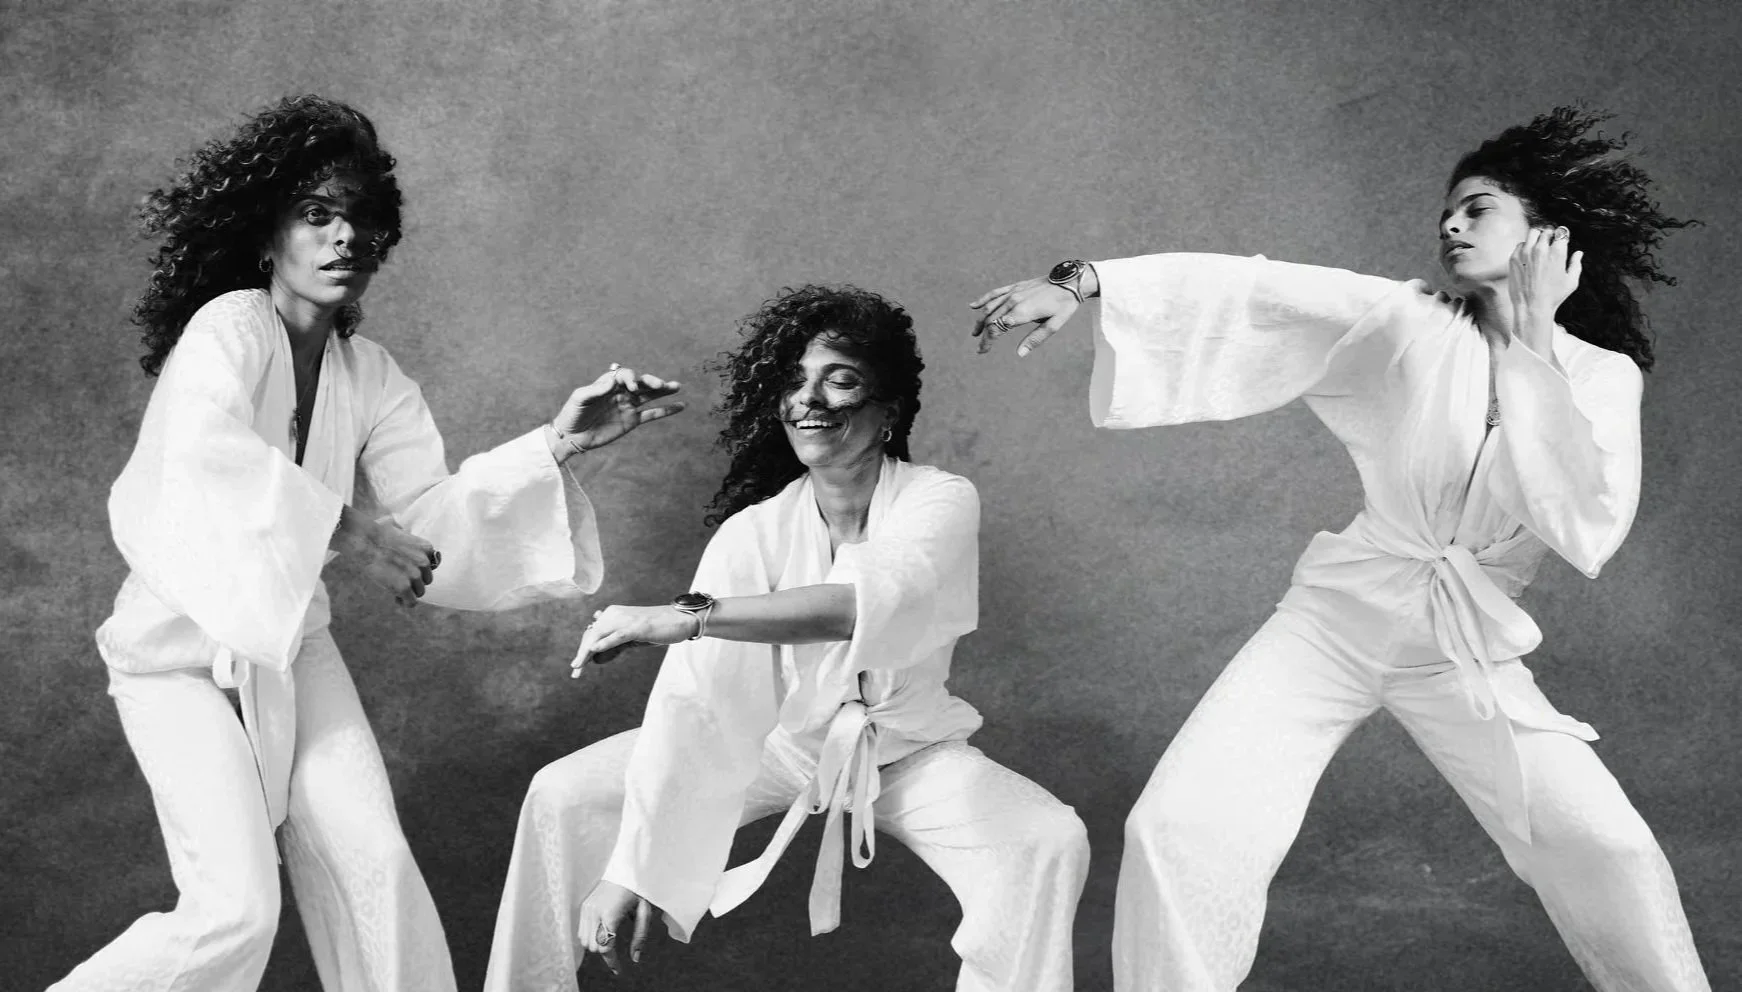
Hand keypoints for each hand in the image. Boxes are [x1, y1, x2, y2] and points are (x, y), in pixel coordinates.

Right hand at [329, 505, 438, 607]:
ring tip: (395, 588)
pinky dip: (404, 602)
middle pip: (425, 580)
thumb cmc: (376, 534)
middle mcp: (425, 562)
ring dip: (408, 592)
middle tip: (398, 580)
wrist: (366, 540)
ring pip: (419, 592)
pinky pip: (411, 602)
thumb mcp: (400, 531)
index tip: (406, 571)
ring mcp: (415, 575)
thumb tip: (403, 538)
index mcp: (427, 548)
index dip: (417, 570)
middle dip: (414, 582)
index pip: (429, 566)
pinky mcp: (404, 587)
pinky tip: (396, 598)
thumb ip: (408, 540)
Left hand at [551, 365, 684, 457]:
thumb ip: (595, 390)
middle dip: (651, 382)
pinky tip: (680, 406)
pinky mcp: (632, 421)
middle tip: (661, 384)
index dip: (631, 378)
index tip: (631, 388)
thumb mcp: (580, 399)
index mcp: (608, 384)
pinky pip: (652, 414)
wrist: (571, 436)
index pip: (625, 375)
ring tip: (677, 386)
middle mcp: (621, 392)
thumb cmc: (572, 414)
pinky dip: (666, 410)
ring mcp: (628, 406)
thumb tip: (612, 382)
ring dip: (663, 391)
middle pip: (641, 383)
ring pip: (649, 396)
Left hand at [570, 604, 696, 676]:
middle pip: (593, 634)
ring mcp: (626, 619)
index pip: (593, 633)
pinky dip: (605, 643)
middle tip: (575, 672)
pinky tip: (594, 650)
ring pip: (600, 635)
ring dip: (587, 652)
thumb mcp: (633, 638)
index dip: (584, 650)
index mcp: (614, 614)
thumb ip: (615, 644)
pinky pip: (617, 635)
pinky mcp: (637, 626)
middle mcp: (616, 614)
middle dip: (582, 654)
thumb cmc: (658, 629)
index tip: (577, 667)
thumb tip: (596, 654)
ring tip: (578, 666)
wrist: (681, 620)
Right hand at [577, 880, 657, 976]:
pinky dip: (590, 936)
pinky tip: (603, 931)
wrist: (627, 865)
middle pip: (593, 946)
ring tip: (611, 939)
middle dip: (605, 953)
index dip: (612, 962)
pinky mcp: (584, 905)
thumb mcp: (644, 912)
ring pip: (584, 940)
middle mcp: (594, 910)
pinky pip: (581, 930)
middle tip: (618, 952)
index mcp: (610, 913)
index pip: (605, 946)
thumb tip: (635, 959)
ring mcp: (586, 907)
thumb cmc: (639, 888)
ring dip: (597, 945)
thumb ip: (640, 936)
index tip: (619, 970)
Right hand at [968, 267, 1095, 356]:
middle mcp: (1013, 301)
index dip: (987, 341)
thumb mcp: (1054, 325)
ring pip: (990, 307)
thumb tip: (1020, 354)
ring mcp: (1013, 292)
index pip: (996, 329)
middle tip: (980, 347)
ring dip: (980, 321)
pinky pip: (995, 293)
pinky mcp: (1016, 286)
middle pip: (991, 320)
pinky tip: (973, 306)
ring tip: (975, 332)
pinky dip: (983, 300)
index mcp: (1021, 312)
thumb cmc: (1064, 305)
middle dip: (983, 335)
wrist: (1070, 281)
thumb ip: (1035, 339)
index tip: (982, 351)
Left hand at [1507, 226, 1581, 355]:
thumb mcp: (1571, 281)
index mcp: (1557, 252)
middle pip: (1547, 231)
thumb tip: (1579, 253)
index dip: (1562, 236)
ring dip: (1537, 237)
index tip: (1561, 241)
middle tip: (1550, 242)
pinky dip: (1525, 246)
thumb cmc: (1554, 296)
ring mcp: (1526, 252)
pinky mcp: (1514, 258)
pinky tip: (1528, 255)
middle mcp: (1541, 249)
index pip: (1561, 232)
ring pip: (1532, 233)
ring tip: (1539, 245)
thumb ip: (1576, 264)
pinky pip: (1520, 244)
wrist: (1532, 306)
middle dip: (1550, 235)